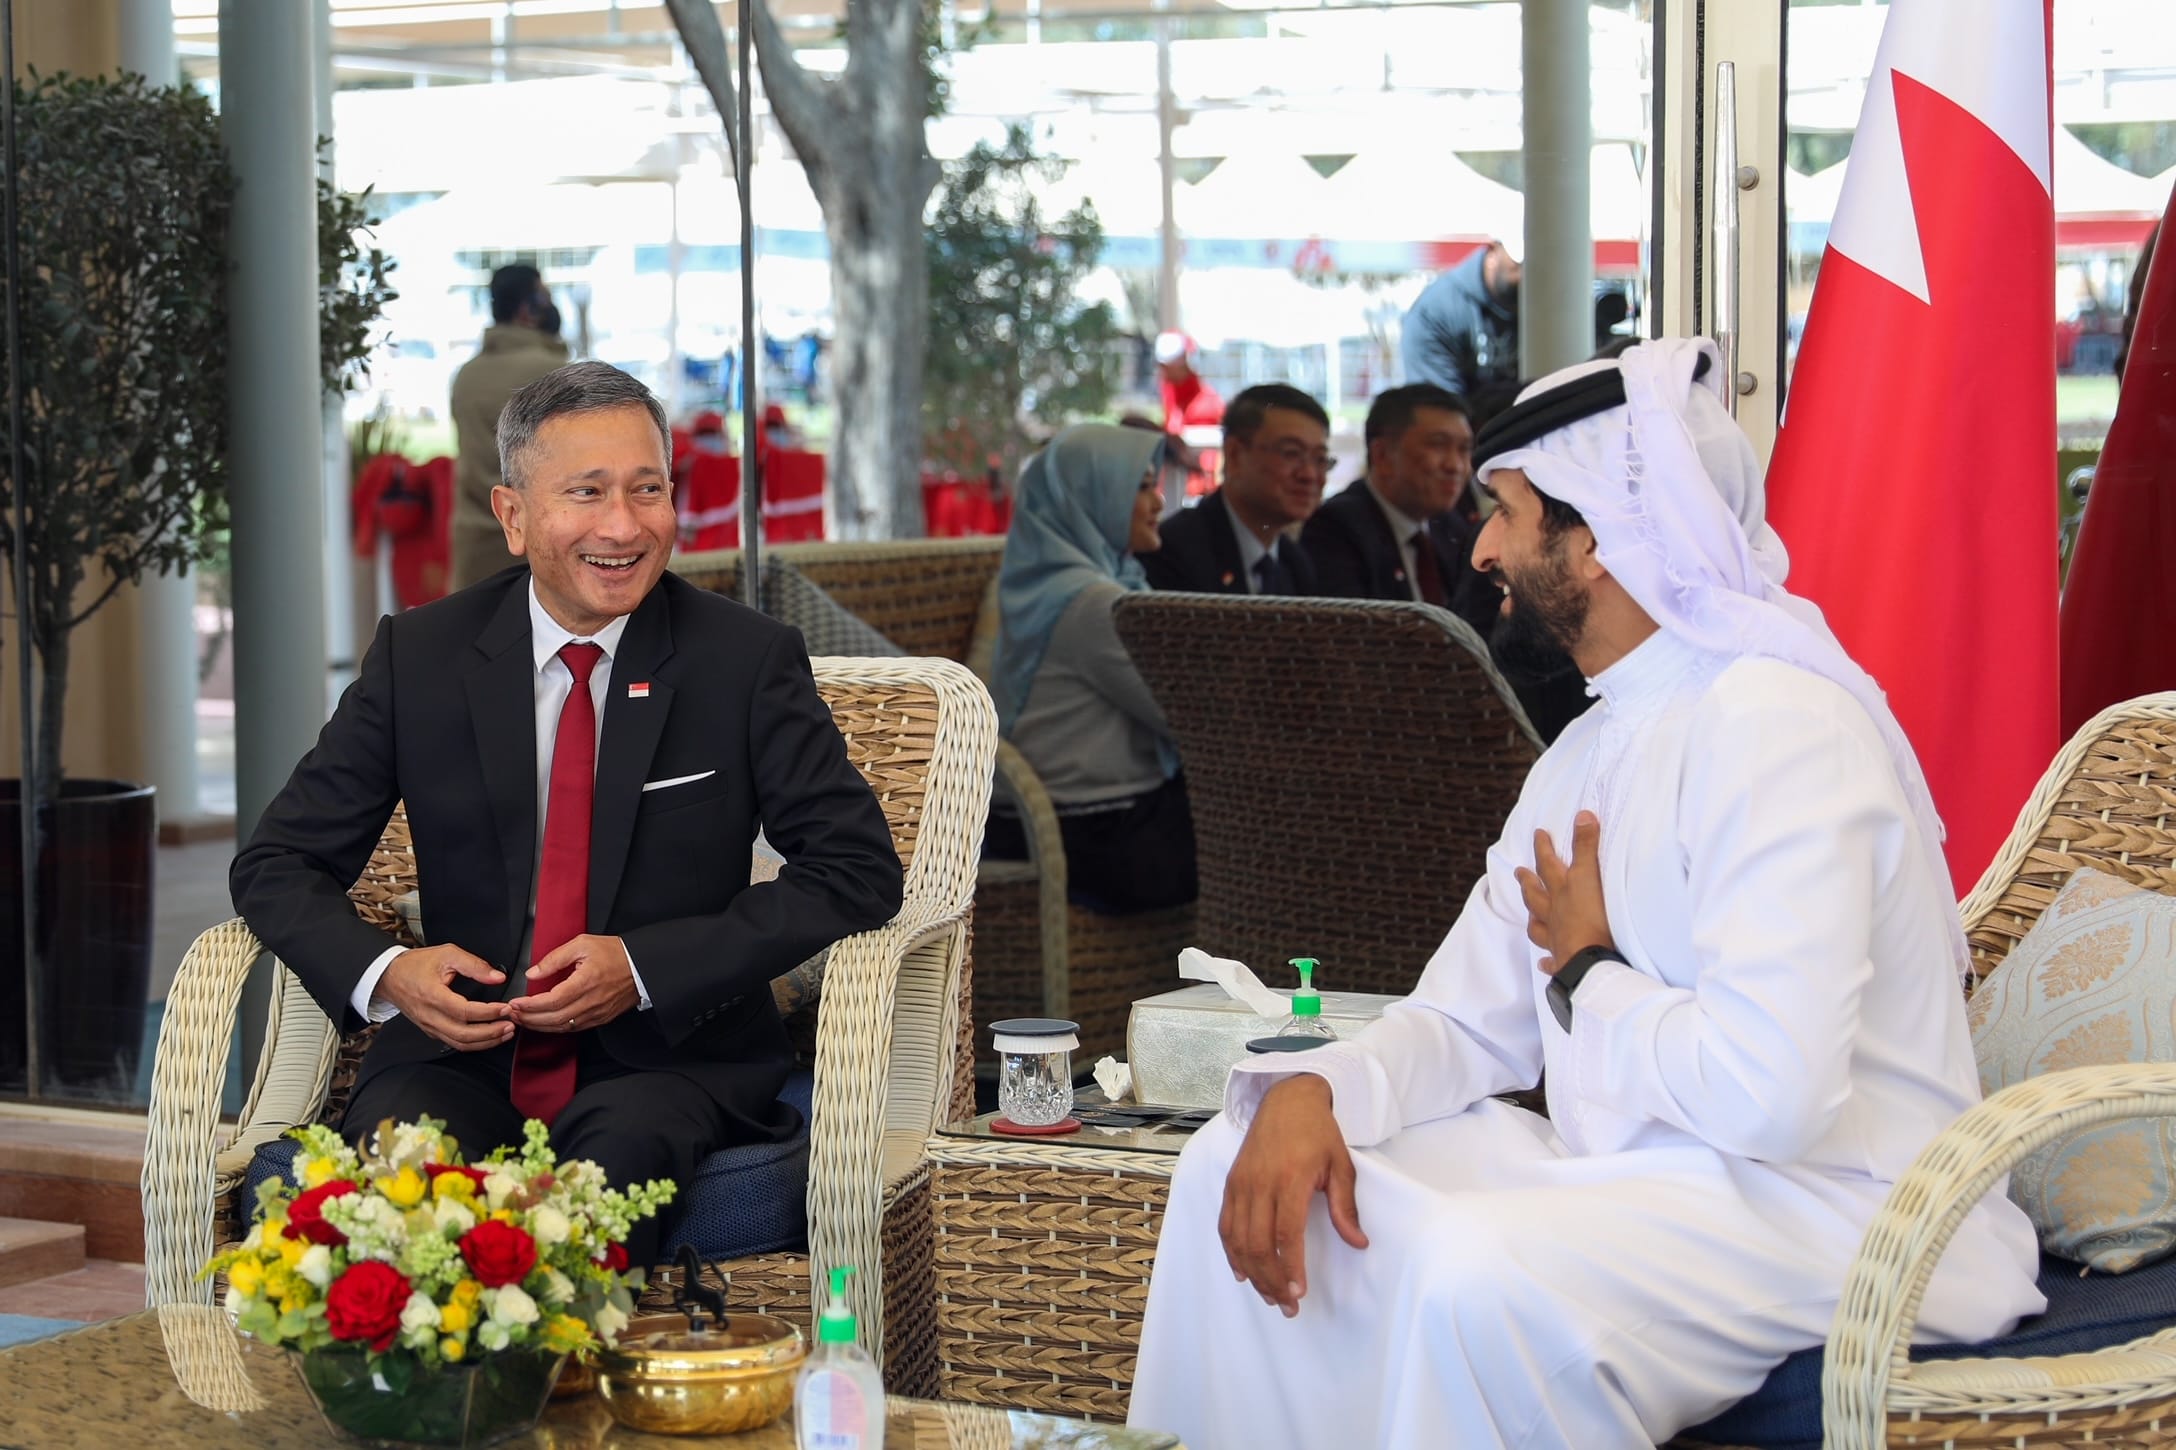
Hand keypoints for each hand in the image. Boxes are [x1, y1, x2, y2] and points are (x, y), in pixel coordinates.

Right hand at [376, 946, 512, 1050]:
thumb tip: (497, 977)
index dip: (488, 1013)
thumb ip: (474, 965)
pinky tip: (489, 1036)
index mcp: (433, 996)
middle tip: (511, 1025)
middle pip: (463, 1035)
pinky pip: (454, 1042)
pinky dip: (474, 1043)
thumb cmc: (415, 965)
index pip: (464, 1011)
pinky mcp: (431, 1030)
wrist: (389, 976)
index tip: (505, 1008)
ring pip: (459, 1043)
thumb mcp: (447, 954)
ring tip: (505, 1033)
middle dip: (491, 1033)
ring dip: (485, 1042)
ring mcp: (429, 1026)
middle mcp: (430, 1016)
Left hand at [507, 935, 639, 1034]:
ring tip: (523, 1019)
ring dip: (540, 1026)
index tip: (515, 1003)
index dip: (530, 1005)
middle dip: (529, 1018)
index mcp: (587, 981)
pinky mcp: (601, 1018)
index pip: (552, 1000)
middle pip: (554, 1018)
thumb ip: (555, 958)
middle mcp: (592, 1001)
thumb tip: (533, 972)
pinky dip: (555, 1027)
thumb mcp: (582, 944)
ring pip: (563, 1027)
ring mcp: (597, 1013)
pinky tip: (544, 1022)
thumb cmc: (615, 953)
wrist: (642, 966)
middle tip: (512, 1014)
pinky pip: (574, 1028)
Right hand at [1217, 1075, 1367, 1318]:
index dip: (1291, 1268)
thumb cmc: (1318, 1132)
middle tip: (1287, 1307)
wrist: (1287, 1099)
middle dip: (1272, 1281)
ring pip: (1239, 1239)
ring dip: (1253, 1273)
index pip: (1287, 1234)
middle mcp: (1260, 1183)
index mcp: (1290, 1179)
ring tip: (1269, 1296)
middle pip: (1259, 1244)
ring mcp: (1242, 1183)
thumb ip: (1346, 1207)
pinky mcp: (1231, 1183)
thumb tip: (1358, 1243)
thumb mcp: (1341, 1165)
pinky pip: (1226, 1225)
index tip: (1299, 1294)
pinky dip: (1232, 1252)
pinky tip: (1243, 1272)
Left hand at [1515, 809, 1614, 974]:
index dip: (1543, 848)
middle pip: (1535, 895)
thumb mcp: (1591, 876)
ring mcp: (1556, 939)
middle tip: (1518, 871)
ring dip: (1533, 918)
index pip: (1548, 864)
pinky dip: (1547, 961)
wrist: (1590, 961)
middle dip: (1528, 881)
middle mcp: (1553, 914)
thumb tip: (1583, 815)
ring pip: (1538, 926)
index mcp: (1562, 891)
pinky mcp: (1563, 962)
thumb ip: (1586, 846)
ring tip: (1529, 915)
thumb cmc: (1593, 919)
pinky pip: (1551, 961)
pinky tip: (1543, 963)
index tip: (1538, 834)